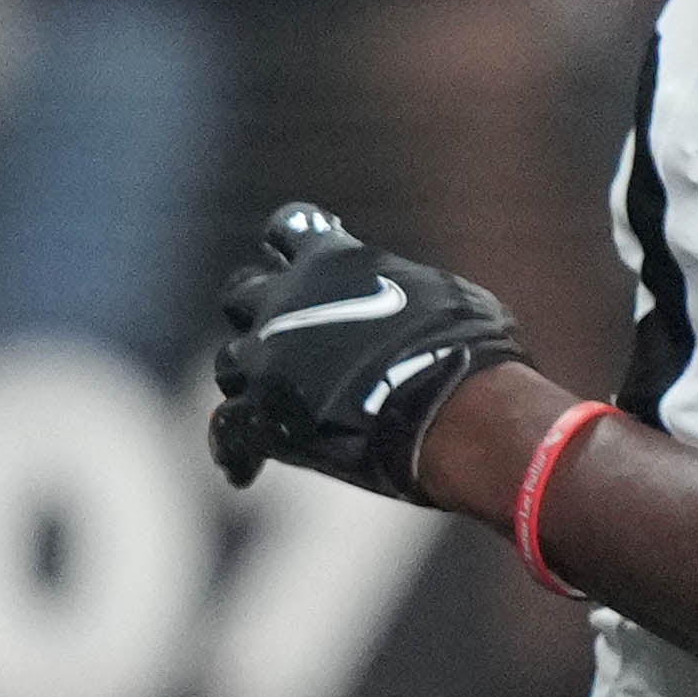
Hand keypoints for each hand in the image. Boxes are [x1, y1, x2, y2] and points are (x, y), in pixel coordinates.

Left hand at [210, 199, 526, 497]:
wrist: (454, 406)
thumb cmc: (470, 347)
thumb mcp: (447, 294)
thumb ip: (407, 288)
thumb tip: (413, 297)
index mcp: (332, 261)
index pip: (288, 228)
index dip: (290, 242)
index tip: (295, 254)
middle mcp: (284, 302)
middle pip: (241, 293)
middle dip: (257, 309)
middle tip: (280, 331)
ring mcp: (266, 359)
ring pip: (229, 362)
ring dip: (249, 378)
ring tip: (275, 399)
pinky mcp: (262, 414)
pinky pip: (226, 432)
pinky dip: (236, 449)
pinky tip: (247, 468)